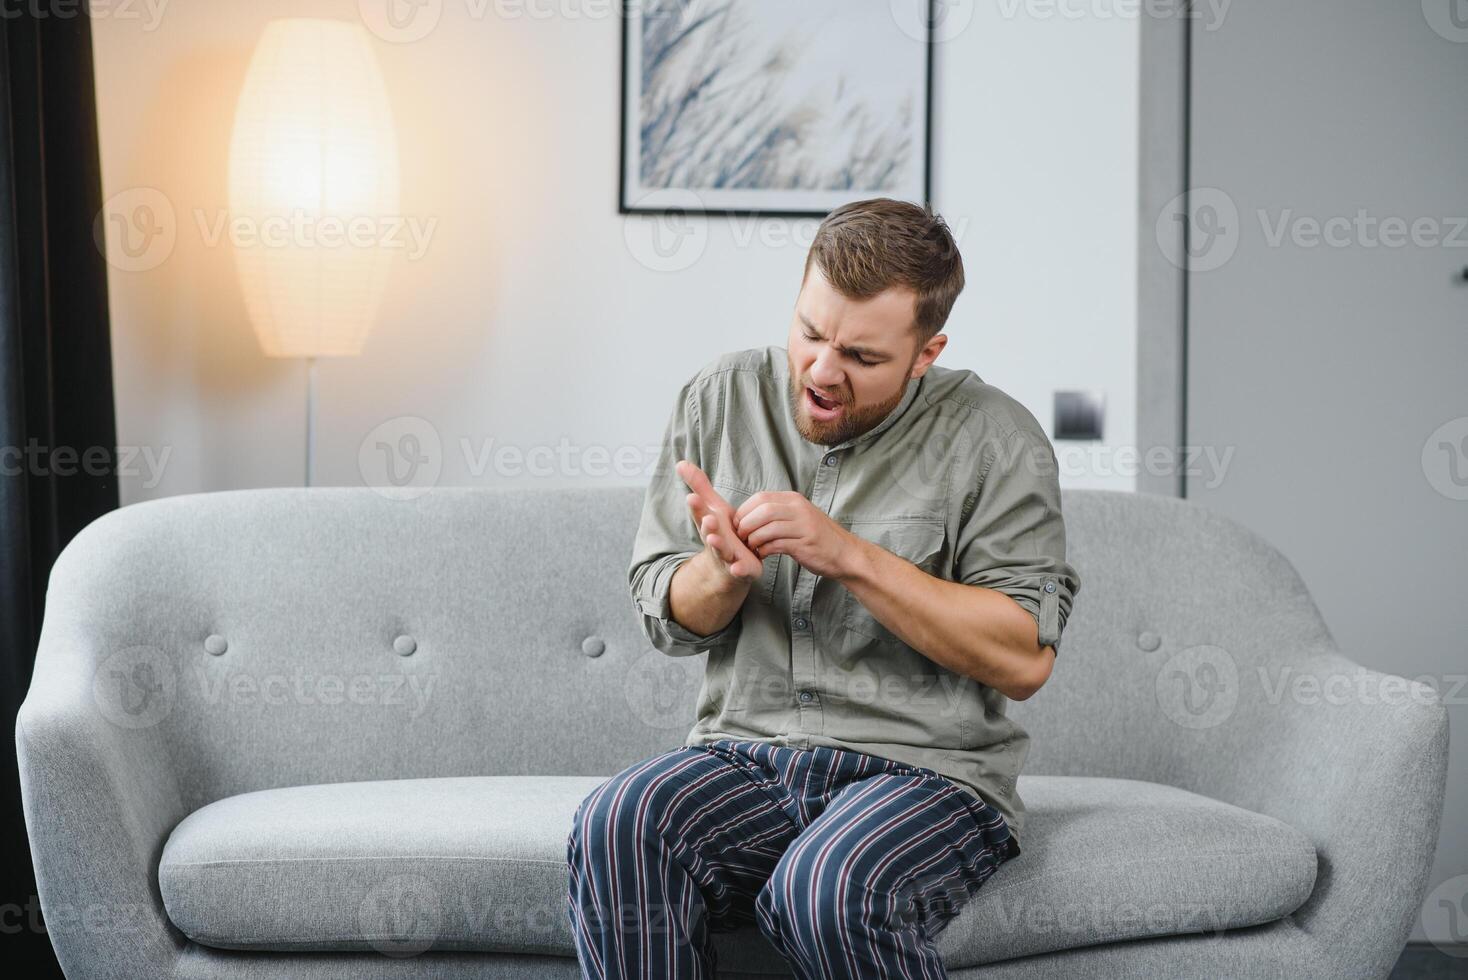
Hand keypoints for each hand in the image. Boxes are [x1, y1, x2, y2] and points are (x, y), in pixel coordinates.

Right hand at [677, 460, 763, 583]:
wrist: (729, 567)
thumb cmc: (722, 532)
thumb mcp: (712, 507)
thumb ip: (699, 486)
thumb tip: (680, 463)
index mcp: (709, 524)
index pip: (701, 514)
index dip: (697, 507)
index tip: (691, 497)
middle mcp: (716, 539)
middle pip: (710, 532)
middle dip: (708, 526)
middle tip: (707, 518)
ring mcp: (727, 556)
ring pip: (722, 551)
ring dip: (717, 546)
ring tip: (714, 540)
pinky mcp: (742, 569)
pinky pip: (740, 571)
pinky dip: (738, 571)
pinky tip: (737, 568)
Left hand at [733, 490, 856, 580]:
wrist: (845, 554)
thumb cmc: (817, 538)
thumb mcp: (798, 517)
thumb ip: (777, 514)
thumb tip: (747, 516)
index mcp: (794, 500)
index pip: (760, 498)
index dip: (744, 511)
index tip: (738, 525)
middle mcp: (799, 509)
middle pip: (762, 510)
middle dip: (746, 525)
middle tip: (741, 538)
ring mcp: (803, 525)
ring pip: (767, 527)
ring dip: (754, 539)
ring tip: (751, 548)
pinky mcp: (805, 543)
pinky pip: (777, 544)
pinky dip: (765, 550)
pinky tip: (763, 555)